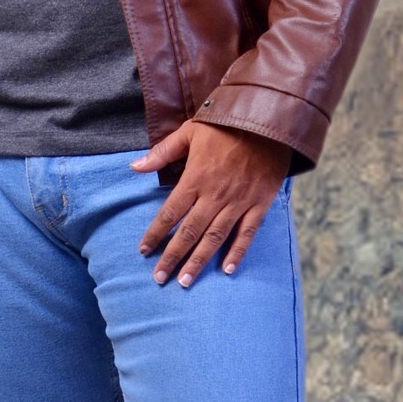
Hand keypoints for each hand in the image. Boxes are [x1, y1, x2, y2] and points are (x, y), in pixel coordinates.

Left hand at [130, 119, 291, 285]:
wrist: (268, 120)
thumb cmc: (225, 123)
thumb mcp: (189, 131)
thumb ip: (162, 152)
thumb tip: (134, 167)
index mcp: (195, 178)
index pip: (170, 213)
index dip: (155, 233)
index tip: (143, 250)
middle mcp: (214, 195)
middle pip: (189, 232)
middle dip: (172, 257)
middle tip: (159, 278)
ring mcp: (238, 202)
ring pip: (214, 238)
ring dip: (198, 261)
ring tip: (185, 281)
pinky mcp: (259, 204)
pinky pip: (246, 233)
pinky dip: (237, 252)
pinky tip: (226, 270)